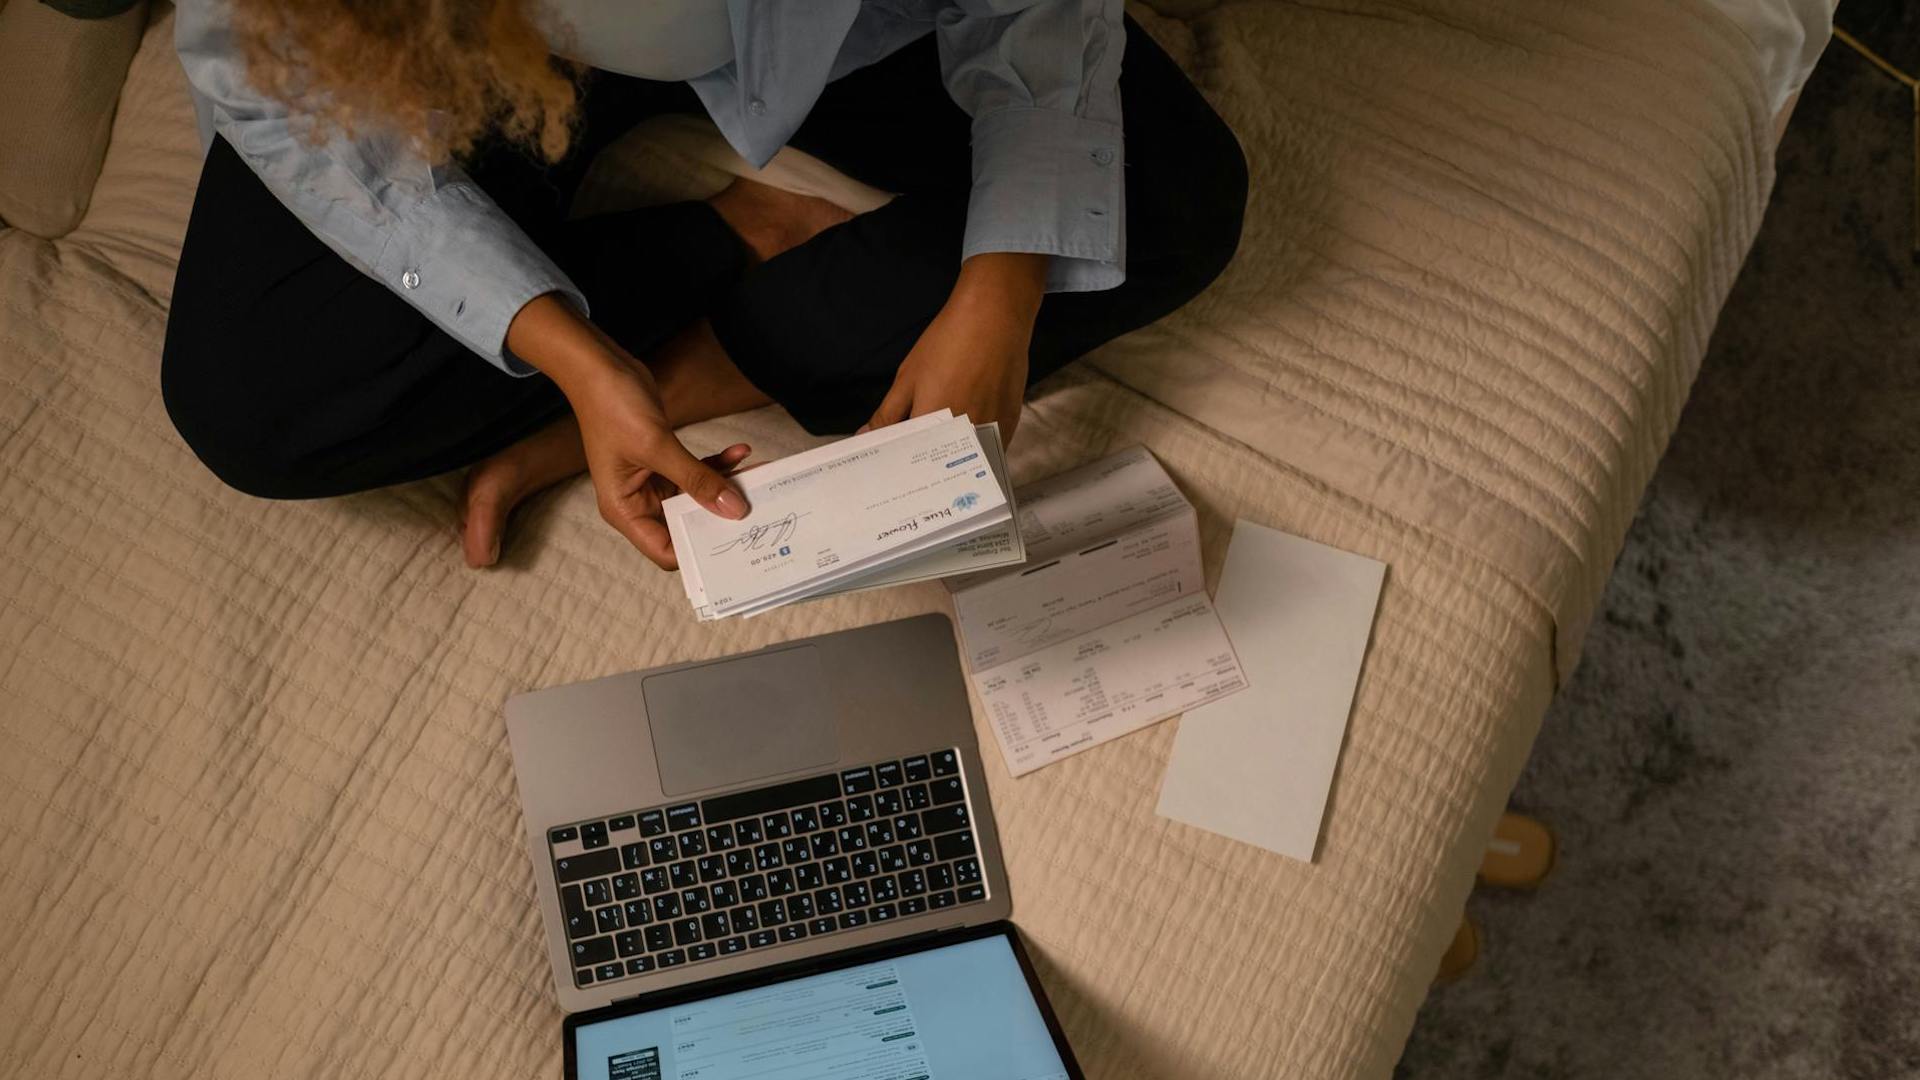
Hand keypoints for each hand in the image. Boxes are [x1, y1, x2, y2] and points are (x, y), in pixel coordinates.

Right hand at [507, 295, 749, 569]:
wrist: (601, 366)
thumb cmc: (612, 407)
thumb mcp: (657, 446)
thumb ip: (696, 479)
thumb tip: (732, 509)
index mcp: (624, 510)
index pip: (665, 550)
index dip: (697, 552)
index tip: (733, 543)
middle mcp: (637, 502)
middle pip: (685, 525)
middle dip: (719, 517)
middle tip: (756, 512)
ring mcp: (652, 482)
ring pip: (696, 497)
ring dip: (724, 487)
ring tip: (757, 477)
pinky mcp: (664, 462)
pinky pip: (696, 471)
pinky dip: (718, 464)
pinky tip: (740, 452)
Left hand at [864, 253, 1046, 443]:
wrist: (994, 317)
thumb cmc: (949, 342)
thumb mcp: (908, 378)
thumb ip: (887, 415)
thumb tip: (865, 438)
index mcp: (932, 425)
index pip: (908, 461)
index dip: (897, 462)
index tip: (889, 461)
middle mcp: (964, 436)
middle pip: (937, 464)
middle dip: (922, 460)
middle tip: (914, 445)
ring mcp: (991, 434)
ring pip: (963, 460)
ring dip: (949, 455)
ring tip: (943, 432)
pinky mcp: (1008, 427)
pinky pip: (985, 449)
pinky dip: (972, 445)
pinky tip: (965, 424)